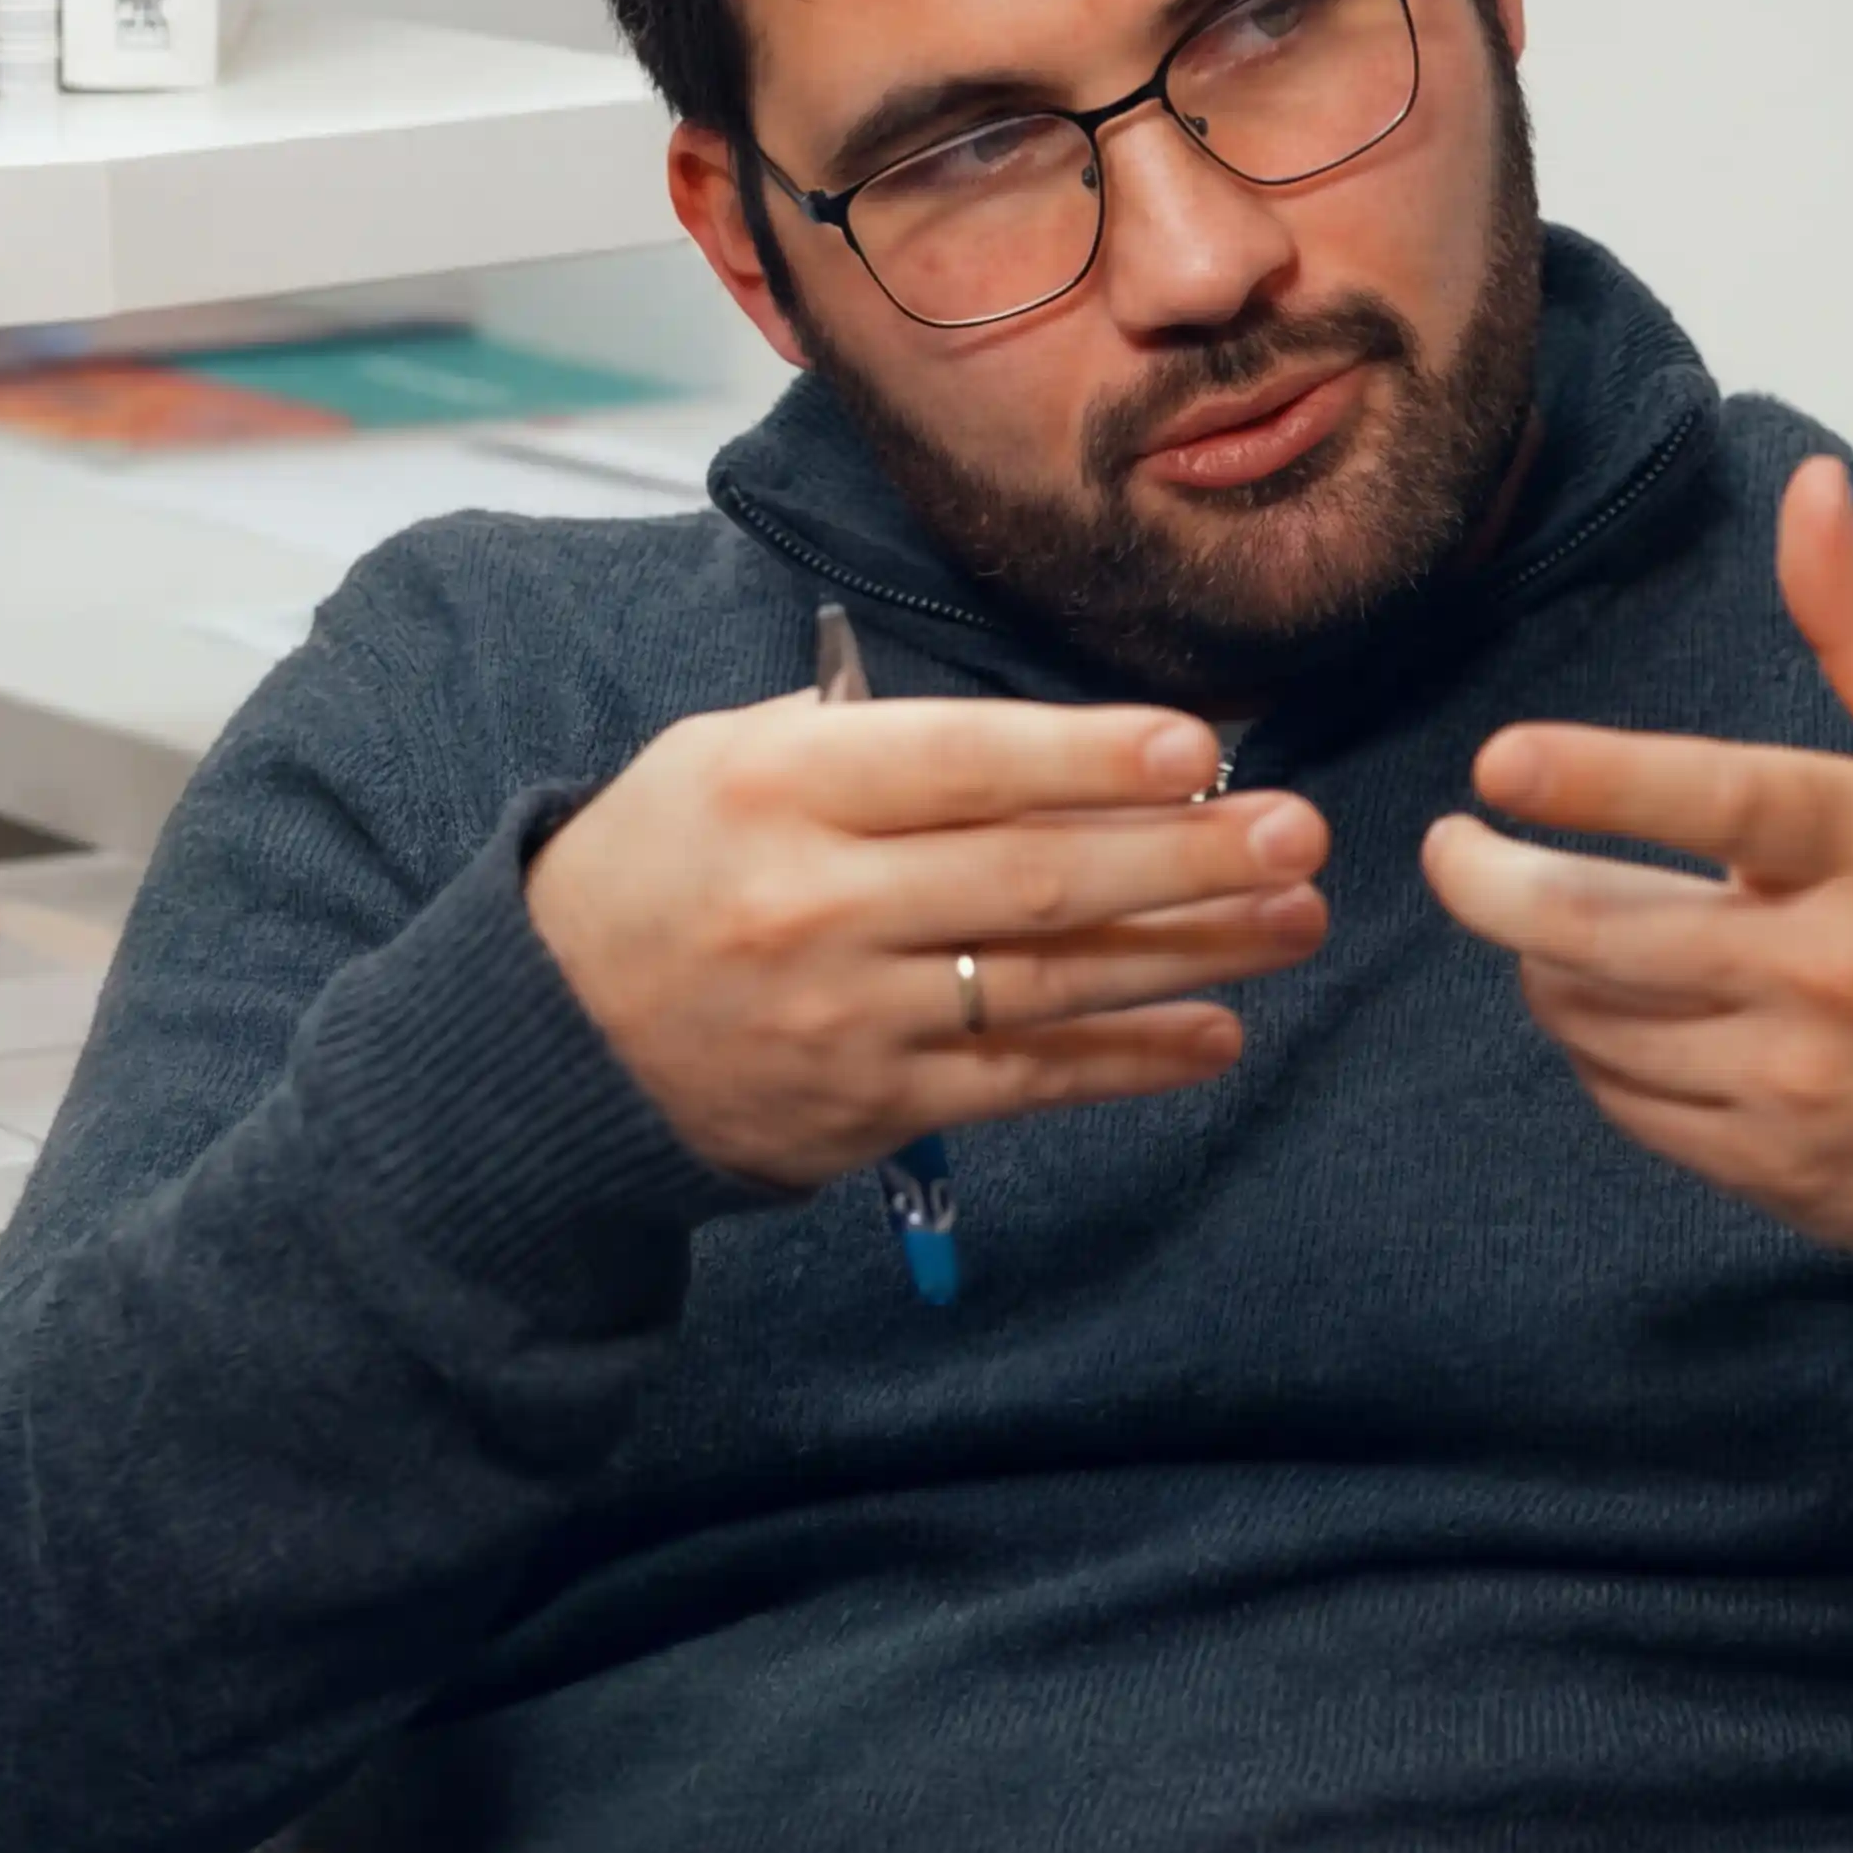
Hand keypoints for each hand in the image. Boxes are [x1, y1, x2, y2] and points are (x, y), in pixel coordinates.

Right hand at [531, 690, 1329, 1187]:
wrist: (554, 1037)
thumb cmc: (665, 864)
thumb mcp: (727, 757)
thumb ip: (870, 744)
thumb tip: (1056, 748)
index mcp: (778, 790)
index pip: (960, 765)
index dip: (1088, 758)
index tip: (1201, 748)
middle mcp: (815, 905)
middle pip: (1030, 880)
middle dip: (1182, 858)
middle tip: (1297, 832)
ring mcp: (846, 1019)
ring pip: (1048, 985)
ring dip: (1189, 956)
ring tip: (1294, 920)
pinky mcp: (869, 1108)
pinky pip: (1024, 1083)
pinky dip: (1126, 1060)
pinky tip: (1213, 1033)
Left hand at [1421, 455, 1852, 1273]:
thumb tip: (1808, 485)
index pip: (1724, 804)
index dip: (1600, 782)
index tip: (1499, 764)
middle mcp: (1838, 968)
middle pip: (1605, 933)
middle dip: (1491, 887)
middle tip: (1450, 848)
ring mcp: (1806, 1081)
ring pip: (1597, 1020)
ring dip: (1547, 965)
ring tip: (1551, 921)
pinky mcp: (1783, 1169)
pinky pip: (1629, 1104)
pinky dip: (1598, 1050)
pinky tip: (1618, 1009)